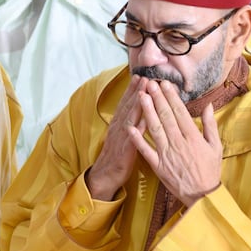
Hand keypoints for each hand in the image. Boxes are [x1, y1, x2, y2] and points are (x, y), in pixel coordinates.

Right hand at [85, 74, 144, 200]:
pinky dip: (136, 129)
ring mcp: (121, 138)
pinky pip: (132, 138)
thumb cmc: (118, 155)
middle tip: (144, 76)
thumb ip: (130, 121)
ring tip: (144, 92)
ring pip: (129, 118)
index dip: (133, 89)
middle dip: (136, 91)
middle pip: (128, 106)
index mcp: (119, 123)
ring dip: (136, 104)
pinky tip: (143, 121)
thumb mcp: (123, 134)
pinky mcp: (124, 151)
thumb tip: (139, 108)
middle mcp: (118, 127)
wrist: (105, 175)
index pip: (127, 103)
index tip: (141, 75)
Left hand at [127, 79, 221, 207]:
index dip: (171, 97)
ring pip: (155, 129)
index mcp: (193, 137)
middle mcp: (178, 143)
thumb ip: (211, 125)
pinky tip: (130, 127)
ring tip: (141, 96)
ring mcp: (167, 154)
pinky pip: (146, 150)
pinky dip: (137, 139)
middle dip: (157, 98)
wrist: (202, 195)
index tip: (165, 84)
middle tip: (150, 83)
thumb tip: (208, 105)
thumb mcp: (216, 146)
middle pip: (166, 116)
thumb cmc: (209, 170)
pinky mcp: (158, 165)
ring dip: (147, 112)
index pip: (180, 112)